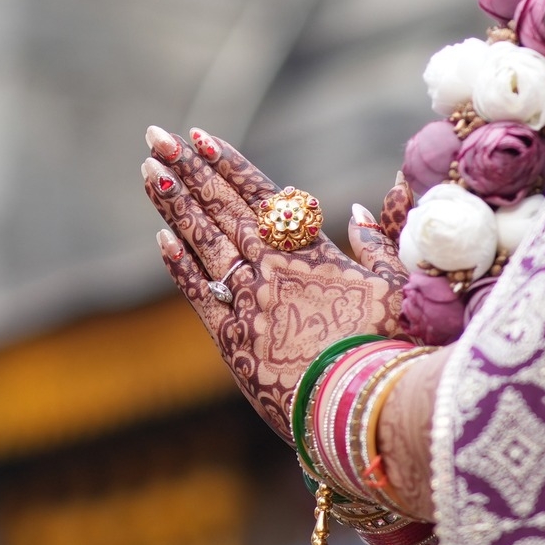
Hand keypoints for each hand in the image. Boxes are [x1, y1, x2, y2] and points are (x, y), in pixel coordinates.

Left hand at [142, 125, 408, 443]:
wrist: (367, 408)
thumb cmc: (391, 347)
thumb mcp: (396, 287)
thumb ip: (375, 243)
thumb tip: (355, 209)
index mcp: (311, 251)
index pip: (260, 195)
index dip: (227, 163)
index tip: (198, 137)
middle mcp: (272, 267)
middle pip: (222, 208)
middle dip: (188, 169)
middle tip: (156, 137)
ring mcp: (248, 301)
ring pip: (203, 242)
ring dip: (175, 204)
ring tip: (148, 169)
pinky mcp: (232, 340)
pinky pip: (198, 293)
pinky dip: (179, 264)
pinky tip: (159, 237)